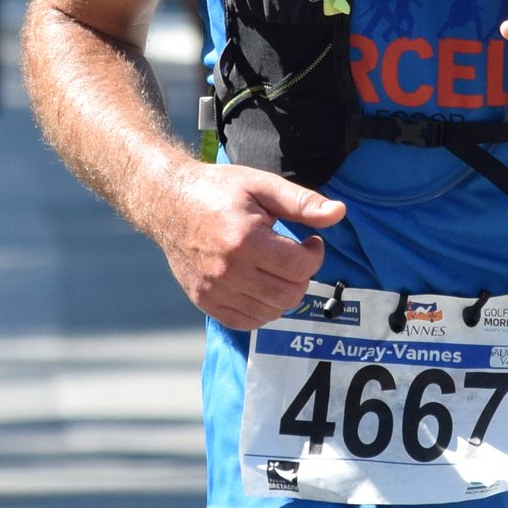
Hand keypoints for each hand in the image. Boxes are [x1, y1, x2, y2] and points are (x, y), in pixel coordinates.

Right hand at [154, 163, 347, 329]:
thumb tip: (339, 213)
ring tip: (277, 270)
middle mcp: (228, 270)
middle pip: (288, 295)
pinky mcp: (203, 301)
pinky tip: (261, 286)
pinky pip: (245, 322)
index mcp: (245, 239)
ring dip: (284, 294)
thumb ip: (302, 202)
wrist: (168, 202)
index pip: (299, 267)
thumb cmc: (218, 190)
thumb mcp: (262, 185)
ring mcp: (214, 289)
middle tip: (295, 258)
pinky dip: (261, 310)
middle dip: (302, 277)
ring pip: (270, 313)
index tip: (311, 242)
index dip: (315, 255)